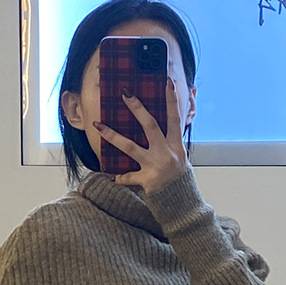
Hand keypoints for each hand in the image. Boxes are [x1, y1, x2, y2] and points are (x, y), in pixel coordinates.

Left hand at [93, 77, 189, 195]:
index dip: (172, 100)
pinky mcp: (146, 180)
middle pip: (150, 126)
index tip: (167, 82)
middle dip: (137, 108)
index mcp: (176, 145)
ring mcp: (155, 166)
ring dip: (112, 135)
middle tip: (124, 93)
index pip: (175, 118)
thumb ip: (178, 134)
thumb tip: (187, 105)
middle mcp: (166, 153)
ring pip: (130, 147)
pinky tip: (109, 176)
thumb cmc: (179, 176)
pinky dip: (120, 177)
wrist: (181, 202)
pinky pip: (128, 178)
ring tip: (98, 125)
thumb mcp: (182, 154)